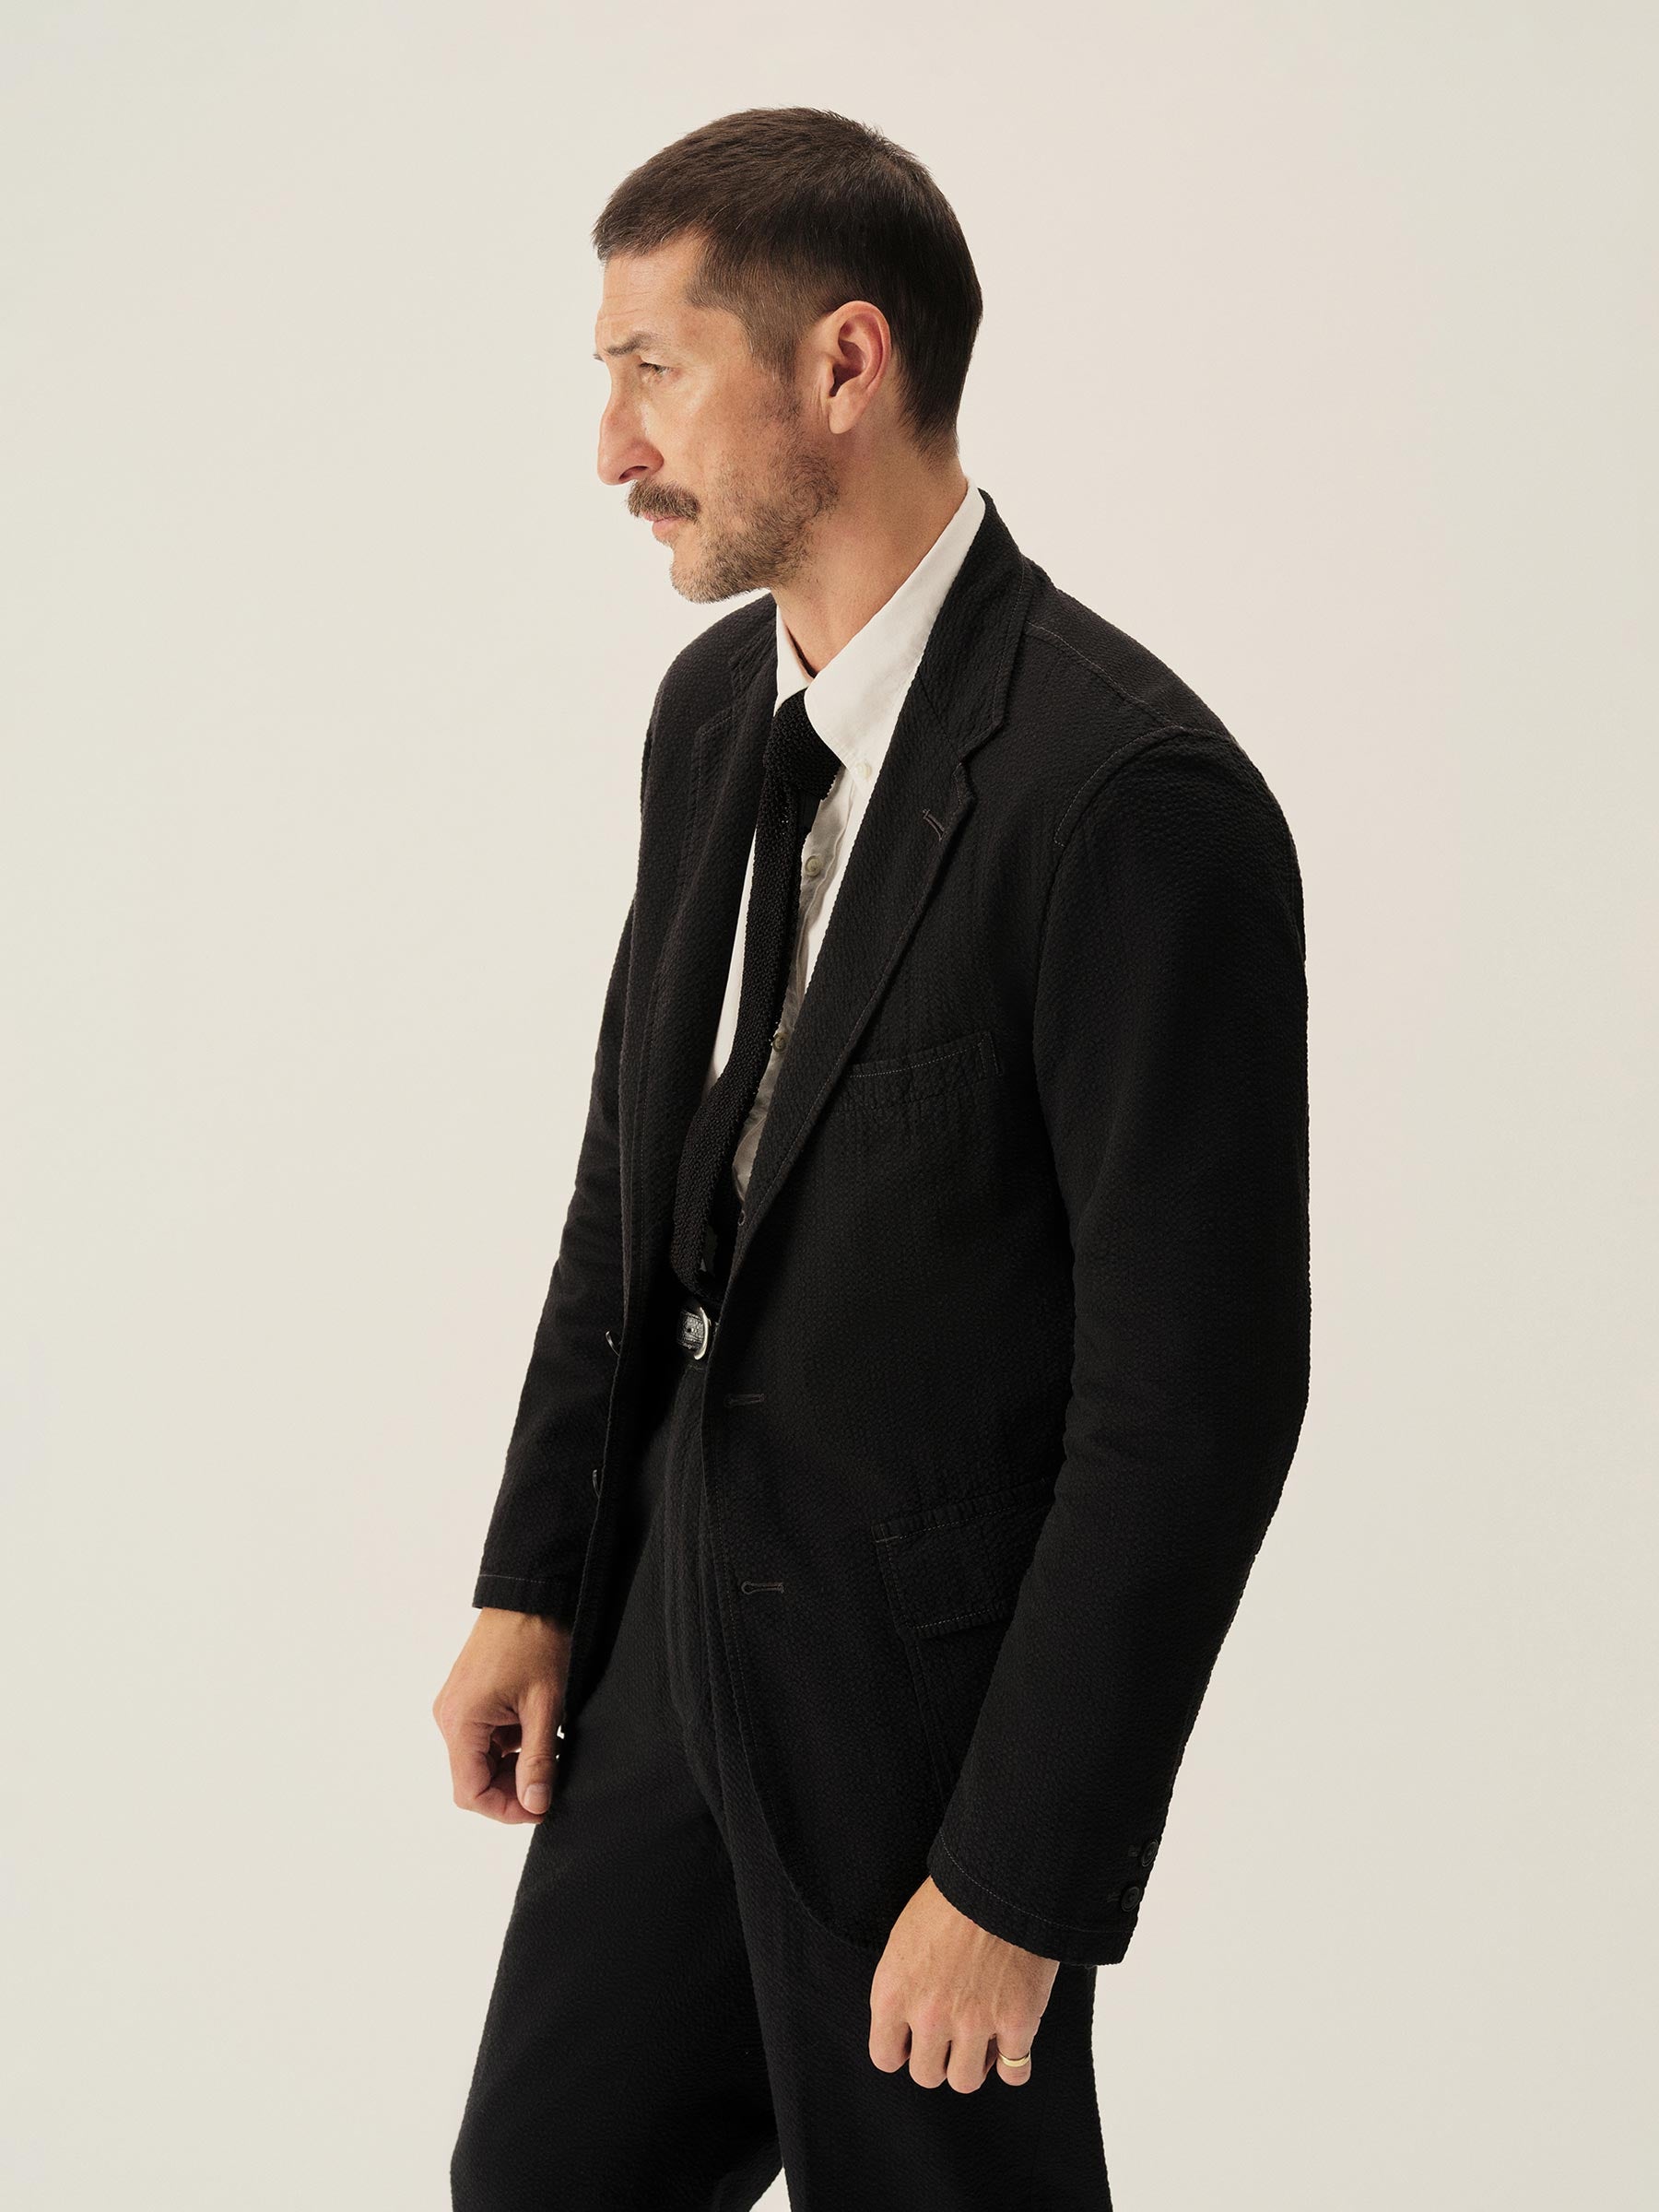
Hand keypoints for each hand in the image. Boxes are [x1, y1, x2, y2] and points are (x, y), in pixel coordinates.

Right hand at [432, 1607, 571, 1822]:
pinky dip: (510, 1744)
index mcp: (461, 1721)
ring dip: (514, 1765)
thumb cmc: (537, 1641)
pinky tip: (538, 1730)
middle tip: (551, 1783)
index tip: (541, 1807)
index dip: (505, 1809)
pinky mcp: (469, 1698)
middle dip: (512, 1789)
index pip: (470, 1793)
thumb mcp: (545, 1705)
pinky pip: (485, 1737)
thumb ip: (538, 1760)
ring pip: (481, 1759)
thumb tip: (535, 1805)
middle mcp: (450, 1717)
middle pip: (474, 1779)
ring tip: (550, 1750)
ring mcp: (458, 1706)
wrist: (531, 1594)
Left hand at [868, 1875, 1058, 2091]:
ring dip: (974, 2062)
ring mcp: (974, 2023)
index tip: (915, 2038)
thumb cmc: (950, 1899)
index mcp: (893, 1992)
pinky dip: (1014, 2060)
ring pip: (966, 2081)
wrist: (1001, 1877)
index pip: (885, 2058)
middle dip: (939, 2058)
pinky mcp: (1017, 2023)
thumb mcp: (905, 1939)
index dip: (902, 2050)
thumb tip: (909, 2027)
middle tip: (952, 2034)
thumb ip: (903, 1988)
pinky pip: (1015, 2072)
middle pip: (927, 2076)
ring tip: (982, 2036)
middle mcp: (929, 2015)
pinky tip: (1013, 2040)